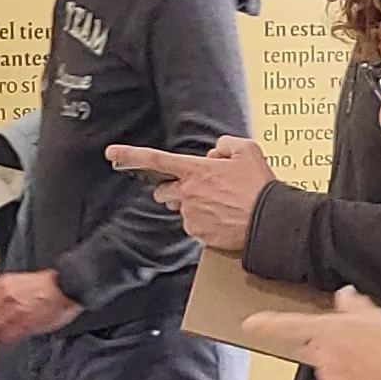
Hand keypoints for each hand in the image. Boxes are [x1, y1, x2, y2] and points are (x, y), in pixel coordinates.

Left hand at [0, 270, 80, 341]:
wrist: (66, 287)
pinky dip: (1, 339)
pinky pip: (6, 336)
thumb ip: (3, 291)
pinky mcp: (25, 325)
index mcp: (3, 285)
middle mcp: (5, 298)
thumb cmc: (46, 284)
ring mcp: (15, 312)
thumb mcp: (19, 280)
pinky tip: (1, 339)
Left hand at [106, 134, 275, 250]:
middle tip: (197, 190)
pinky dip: (204, 223)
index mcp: (195, 170)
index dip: (130, 155)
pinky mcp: (198, 234)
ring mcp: (191, 216)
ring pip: (182, 210)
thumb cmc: (259, 186)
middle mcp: (187, 193)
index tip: (111, 153)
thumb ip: (225, 145)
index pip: (155, 159)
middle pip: (164, 192)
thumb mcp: (247, 151)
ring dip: (194, 207)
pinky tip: (223, 219)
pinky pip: (194, 227)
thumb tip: (214, 153)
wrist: (269, 220)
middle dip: (173, 191)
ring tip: (221, 206)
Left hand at [248, 287, 380, 379]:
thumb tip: (345, 297)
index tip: (249, 324)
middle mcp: (321, 355)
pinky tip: (366, 377)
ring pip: (327, 368)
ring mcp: (327, 378)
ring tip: (366, 360)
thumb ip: (352, 304)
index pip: (287, 325)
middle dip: (331, 345)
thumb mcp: (374, 315)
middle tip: (357, 344)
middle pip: (315, 347)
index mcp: (325, 331)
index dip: (266, 324)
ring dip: (341, 364)